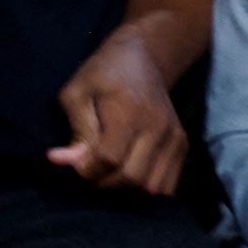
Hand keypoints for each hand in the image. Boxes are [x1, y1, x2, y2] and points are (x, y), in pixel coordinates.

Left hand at [49, 33, 186, 193]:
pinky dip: (146, 186)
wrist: (144, 59)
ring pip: (152, 187)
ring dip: (125, 188)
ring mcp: (174, 138)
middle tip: (88, 169)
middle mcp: (158, 128)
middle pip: (132, 177)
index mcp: (129, 112)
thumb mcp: (76, 92)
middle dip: (104, 181)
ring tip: (108, 171)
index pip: (109, 158)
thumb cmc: (102, 74)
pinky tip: (128, 170)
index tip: (74, 163)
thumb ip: (76, 130)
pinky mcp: (182, 145)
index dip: (87, 169)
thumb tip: (64, 161)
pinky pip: (167, 184)